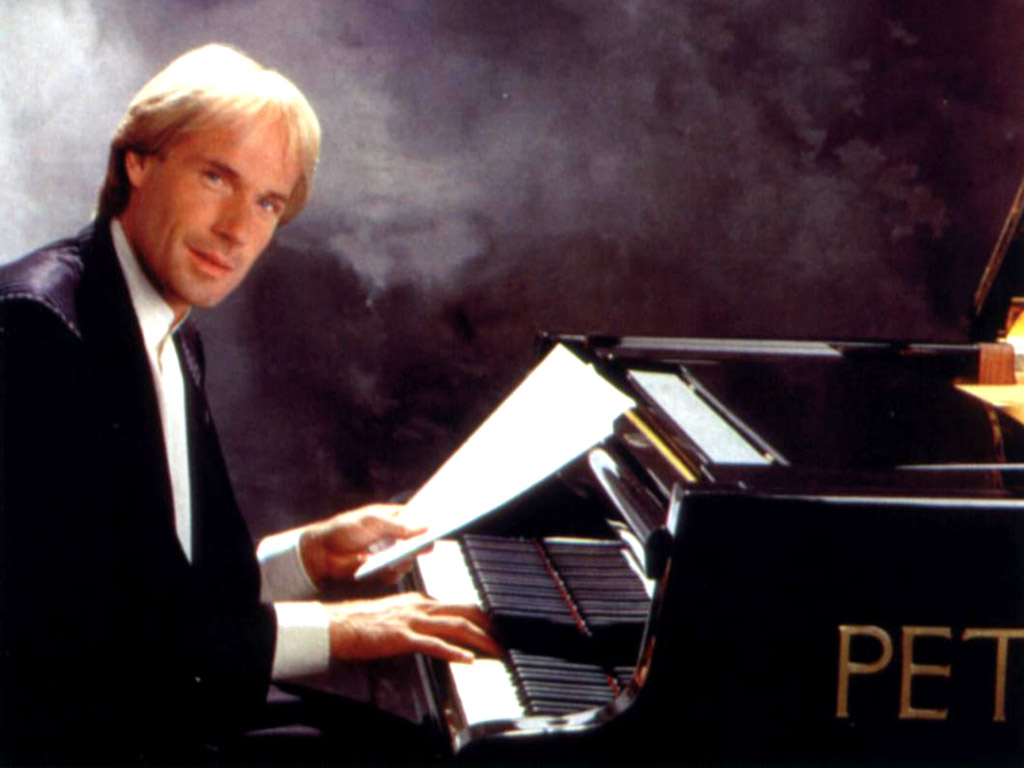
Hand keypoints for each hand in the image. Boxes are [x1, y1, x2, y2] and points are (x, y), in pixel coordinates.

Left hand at [299, 503, 426, 586]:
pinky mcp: (382, 571)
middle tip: (427, 544)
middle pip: (418, 541)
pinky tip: (382, 568)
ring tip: (396, 558)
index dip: (430, 521)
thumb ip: (399, 526)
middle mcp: (395, 537)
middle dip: (423, 543)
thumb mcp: (373, 522)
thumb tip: (424, 526)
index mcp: (394, 519)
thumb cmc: (345, 529)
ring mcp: (389, 555)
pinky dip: (391, 573)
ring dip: (404, 560)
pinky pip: (395, 575)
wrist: (322, 552)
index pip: (418, 519)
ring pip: (409, 560)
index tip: (443, 522)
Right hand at [325, 592, 500, 662]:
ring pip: (455, 627)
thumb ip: (419, 618)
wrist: (337, 624)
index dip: (482, 617)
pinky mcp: (401, 637)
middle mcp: (420, 606)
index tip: (496, 629)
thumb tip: (438, 627)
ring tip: (496, 652)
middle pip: (464, 612)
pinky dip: (453, 652)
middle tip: (506, 640)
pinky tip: (467, 660)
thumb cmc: (363, 623)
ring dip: (480, 640)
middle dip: (489, 627)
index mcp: (420, 600)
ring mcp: (412, 621)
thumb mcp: (397, 614)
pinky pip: (433, 644)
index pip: (459, 605)